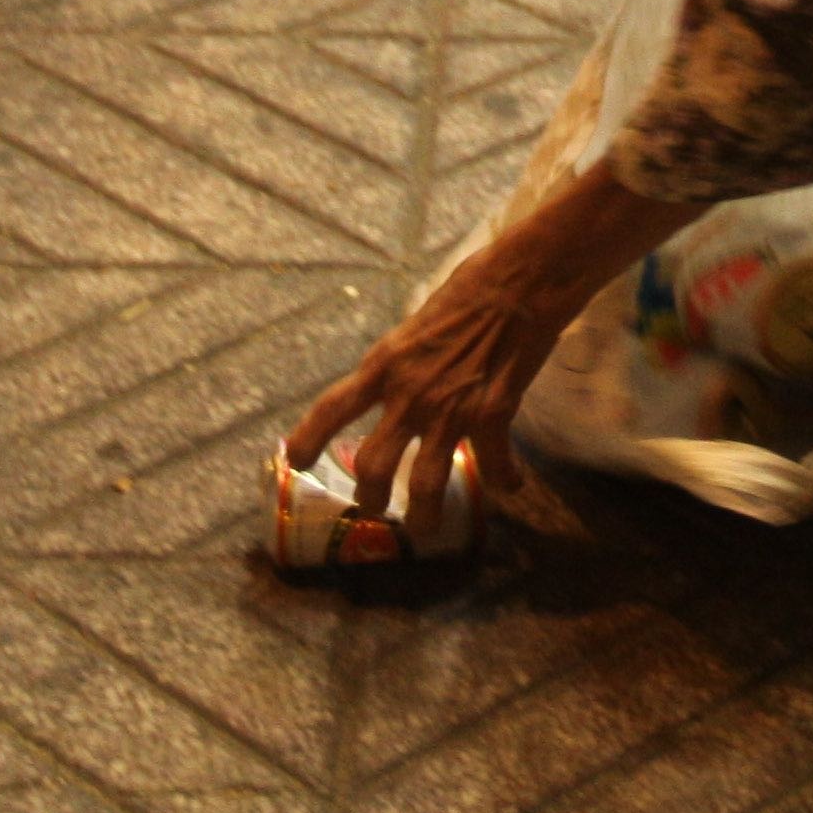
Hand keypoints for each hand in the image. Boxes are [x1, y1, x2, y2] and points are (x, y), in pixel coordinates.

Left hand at [282, 160, 690, 540]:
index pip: (331, 409)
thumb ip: (401, 363)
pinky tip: (510, 485)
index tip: (294, 462)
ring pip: (425, 484)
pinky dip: (504, 480)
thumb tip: (394, 386)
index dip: (307, 440)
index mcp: (384, 365)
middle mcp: (409, 394)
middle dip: (368, 497)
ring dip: (423, 515)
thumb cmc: (468, 291)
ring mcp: (451, 410)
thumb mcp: (414, 327)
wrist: (518, 284)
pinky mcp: (492, 416)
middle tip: (372, 509)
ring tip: (424, 528)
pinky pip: (494, 466)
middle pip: (373, 464)